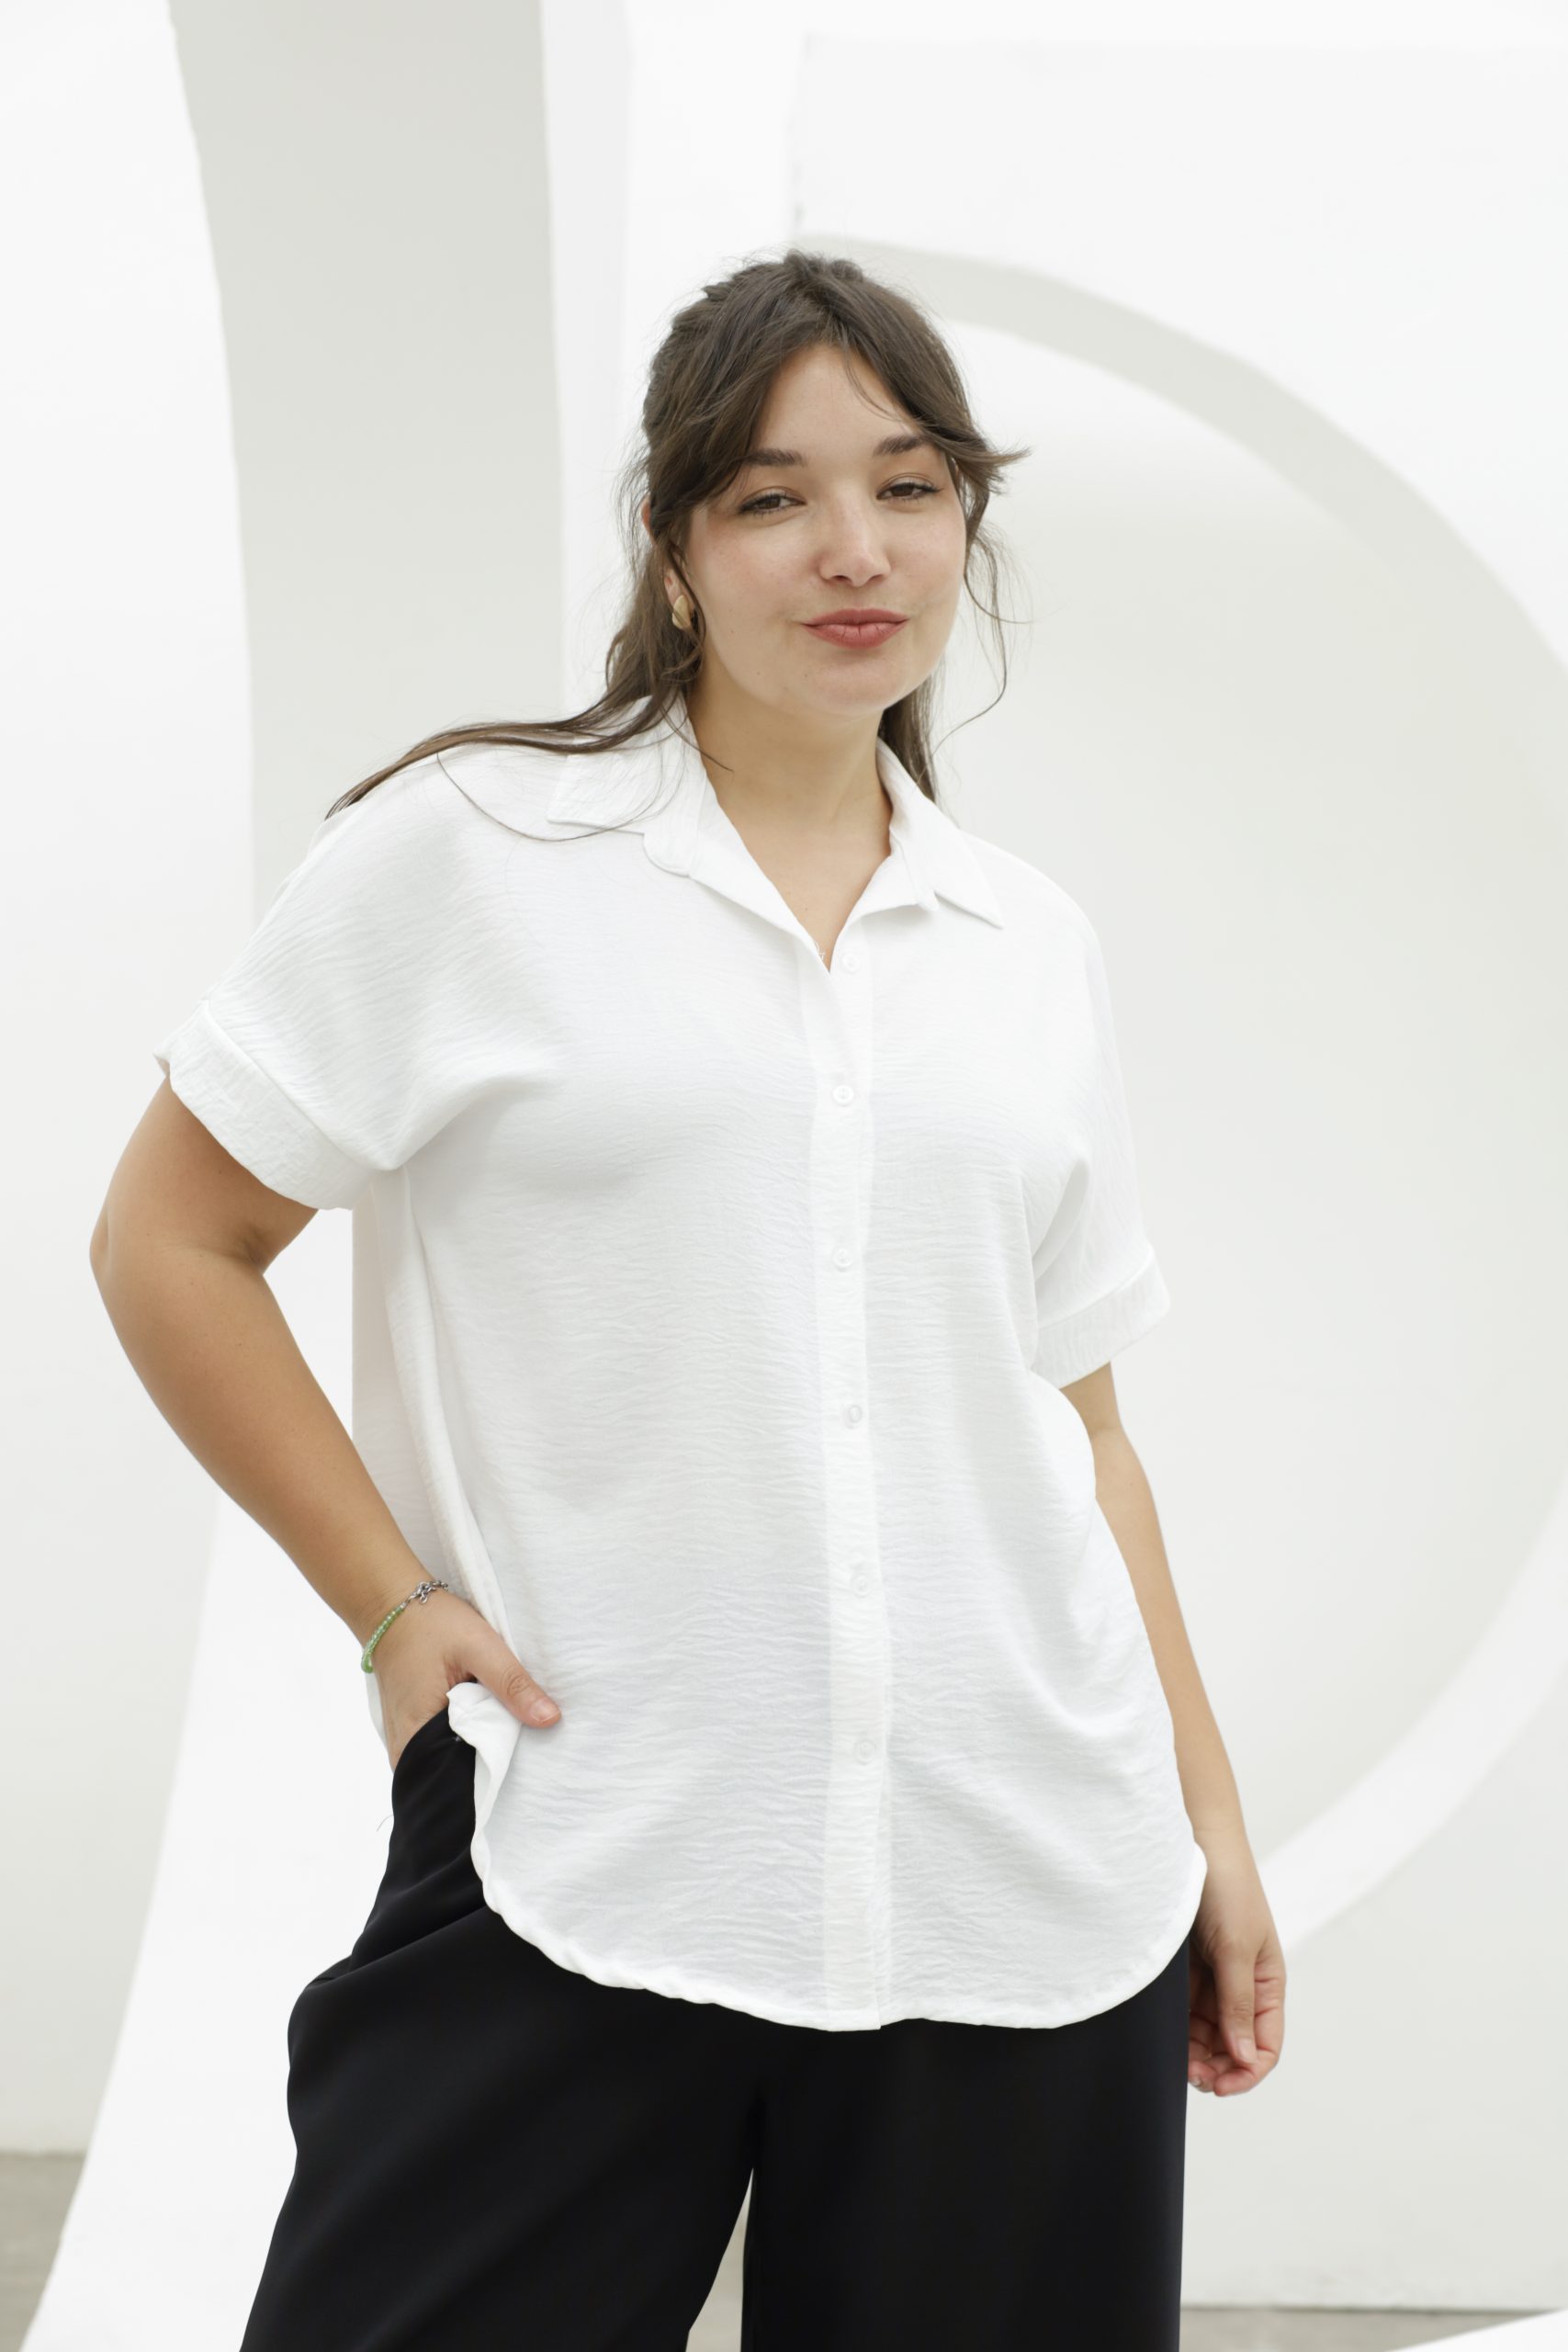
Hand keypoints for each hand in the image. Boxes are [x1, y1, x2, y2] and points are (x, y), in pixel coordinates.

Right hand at [371, 1584, 562, 1768]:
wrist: (393, 1606)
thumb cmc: (431, 1624)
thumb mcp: (480, 1647)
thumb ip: (513, 1684)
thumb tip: (549, 1719)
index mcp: (416, 1738)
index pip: (465, 1776)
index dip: (498, 1763)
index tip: (522, 1746)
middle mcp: (403, 1752)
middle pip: (458, 1772)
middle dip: (489, 1755)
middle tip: (512, 1727)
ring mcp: (404, 1744)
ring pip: (451, 1758)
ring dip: (477, 1743)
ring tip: (496, 1717)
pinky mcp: (409, 1731)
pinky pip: (442, 1745)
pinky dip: (464, 1733)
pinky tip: (478, 1712)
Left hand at [1186, 1828, 1285, 2096]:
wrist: (1193, 1839)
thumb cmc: (1226, 1887)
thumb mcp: (1235, 1947)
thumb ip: (1238, 2002)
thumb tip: (1243, 2057)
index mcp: (1267, 1983)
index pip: (1265, 2045)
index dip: (1246, 2073)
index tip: (1218, 2087)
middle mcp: (1242, 1985)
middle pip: (1233, 2046)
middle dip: (1216, 2067)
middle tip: (1189, 2076)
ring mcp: (1212, 1978)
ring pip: (1206, 2034)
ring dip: (1194, 2053)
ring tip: (1174, 2060)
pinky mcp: (1185, 1969)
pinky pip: (1184, 2011)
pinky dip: (1177, 2029)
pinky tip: (1164, 2036)